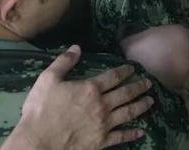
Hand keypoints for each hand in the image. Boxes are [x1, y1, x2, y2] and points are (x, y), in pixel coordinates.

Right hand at [14, 47, 153, 149]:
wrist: (38, 142)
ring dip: (141, 106)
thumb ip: (64, 62)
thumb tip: (76, 47)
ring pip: (129, 113)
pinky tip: (141, 131)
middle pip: (126, 93)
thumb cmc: (41, 110)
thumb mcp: (47, 80)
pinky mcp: (102, 142)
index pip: (113, 76)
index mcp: (91, 89)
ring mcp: (104, 125)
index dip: (125, 71)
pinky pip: (121, 137)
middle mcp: (102, 105)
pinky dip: (133, 134)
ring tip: (151, 101)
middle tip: (149, 83)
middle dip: (139, 87)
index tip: (133, 68)